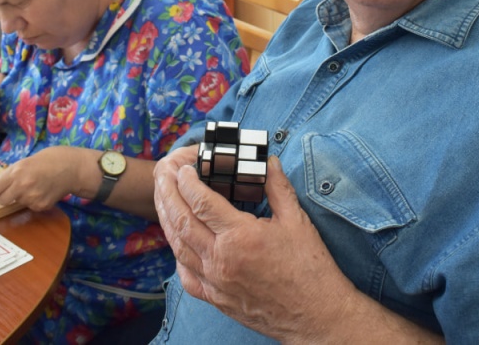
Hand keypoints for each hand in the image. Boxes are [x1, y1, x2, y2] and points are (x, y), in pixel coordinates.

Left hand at [0, 146, 84, 210]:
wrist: (71, 168)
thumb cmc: (46, 161)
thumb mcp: (24, 162)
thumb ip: (8, 176)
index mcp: (16, 172)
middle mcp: (22, 186)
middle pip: (2, 201)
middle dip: (5, 197)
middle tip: (14, 189)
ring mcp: (32, 198)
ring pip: (18, 203)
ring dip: (22, 197)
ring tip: (35, 185)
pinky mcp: (41, 206)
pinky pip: (30, 206)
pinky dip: (34, 201)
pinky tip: (43, 191)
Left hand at [154, 149, 356, 340]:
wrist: (316, 315)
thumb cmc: (310, 269)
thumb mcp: (296, 221)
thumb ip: (277, 187)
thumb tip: (268, 162)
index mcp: (240, 237)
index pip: (200, 201)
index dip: (188, 181)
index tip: (185, 167)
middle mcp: (221, 260)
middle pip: (180, 220)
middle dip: (167, 192)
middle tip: (162, 173)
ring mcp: (215, 282)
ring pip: (177, 246)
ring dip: (166, 218)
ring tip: (163, 197)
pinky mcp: (215, 298)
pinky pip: (185, 275)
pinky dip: (178, 254)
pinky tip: (178, 240)